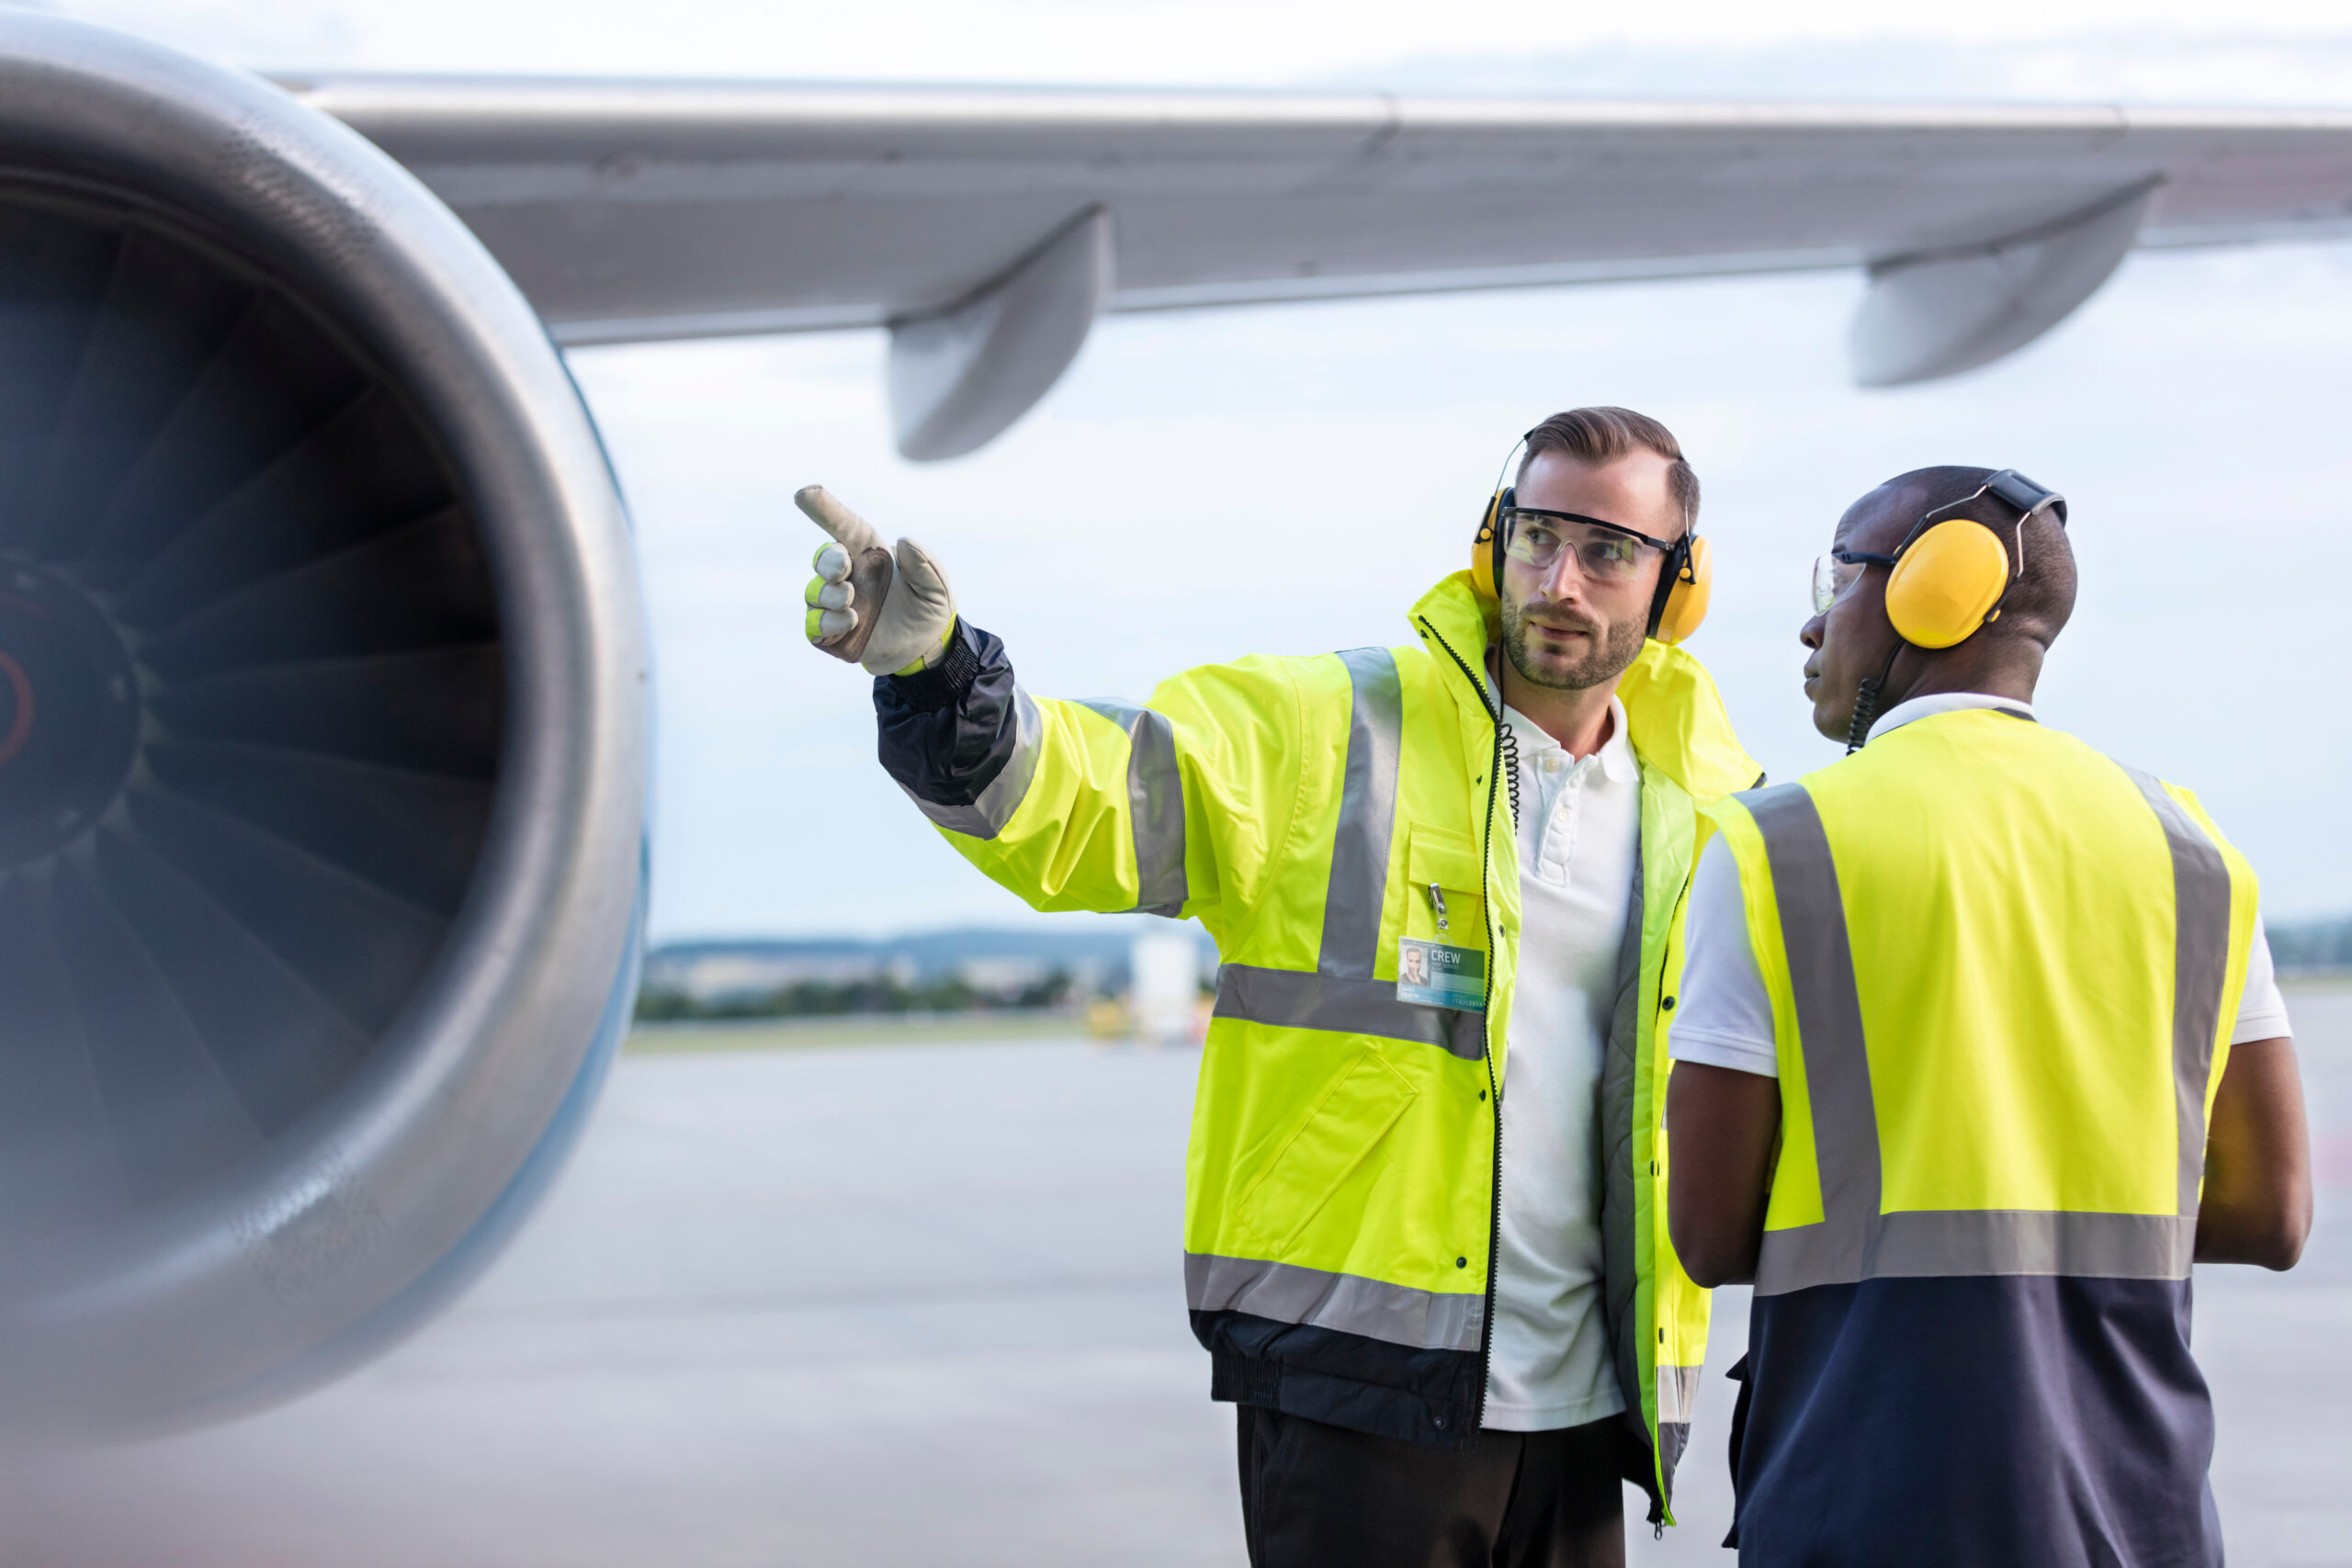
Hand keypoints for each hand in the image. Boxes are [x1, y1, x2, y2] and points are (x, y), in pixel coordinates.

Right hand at [795, 485, 957, 675]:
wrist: (925, 647)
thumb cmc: (927, 607)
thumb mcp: (937, 587)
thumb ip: (925, 565)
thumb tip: (905, 543)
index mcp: (870, 554)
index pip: (843, 526)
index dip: (823, 508)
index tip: (804, 494)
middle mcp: (848, 575)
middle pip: (823, 558)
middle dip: (827, 560)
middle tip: (844, 568)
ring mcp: (835, 604)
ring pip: (814, 592)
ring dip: (829, 595)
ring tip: (852, 603)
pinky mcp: (830, 633)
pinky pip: (813, 624)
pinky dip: (826, 622)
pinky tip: (850, 622)